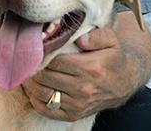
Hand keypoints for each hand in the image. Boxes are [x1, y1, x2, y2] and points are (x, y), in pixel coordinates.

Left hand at [22, 26, 142, 121]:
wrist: (123, 83)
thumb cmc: (112, 59)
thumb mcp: (111, 41)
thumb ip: (96, 35)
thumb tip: (79, 38)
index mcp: (91, 67)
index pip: (55, 60)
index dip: (42, 53)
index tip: (36, 48)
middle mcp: (83, 88)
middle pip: (46, 76)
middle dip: (33, 68)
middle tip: (26, 60)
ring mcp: (78, 104)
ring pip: (43, 93)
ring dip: (30, 83)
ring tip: (26, 73)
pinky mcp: (74, 115)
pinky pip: (47, 110)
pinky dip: (35, 101)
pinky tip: (32, 90)